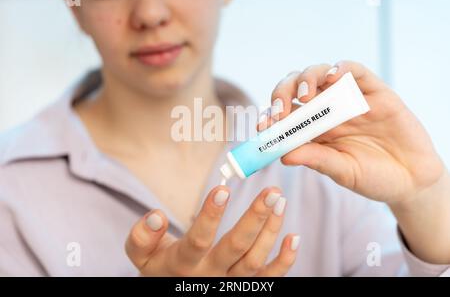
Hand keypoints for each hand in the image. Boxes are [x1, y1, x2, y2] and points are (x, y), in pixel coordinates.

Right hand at [125, 186, 298, 275]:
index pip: (198, 240)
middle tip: (272, 191)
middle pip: (235, 248)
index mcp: (183, 264)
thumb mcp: (141, 256)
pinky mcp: (245, 288)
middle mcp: (210, 276)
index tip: (223, 188)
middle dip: (255, 218)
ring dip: (270, 231)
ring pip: (255, 260)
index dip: (210, 215)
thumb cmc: (159, 268)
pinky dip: (284, 261)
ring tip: (280, 201)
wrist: (172, 290)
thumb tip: (156, 216)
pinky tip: (293, 237)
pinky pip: (269, 279)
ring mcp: (230, 284)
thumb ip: (142, 236)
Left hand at [260, 60, 446, 206]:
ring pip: (319, 74)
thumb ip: (317, 159)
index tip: (264, 127)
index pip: (285, 115)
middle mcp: (326, 111)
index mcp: (313, 130)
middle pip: (296, 89)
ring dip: (307, 79)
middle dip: (282, 93)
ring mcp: (349, 99)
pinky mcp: (374, 91)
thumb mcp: (343, 171)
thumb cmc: (374, 178)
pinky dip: (341, 68)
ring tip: (305, 94)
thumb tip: (284, 155)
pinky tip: (333, 76)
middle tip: (280, 110)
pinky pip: (354, 71)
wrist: (413, 179)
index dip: (271, 117)